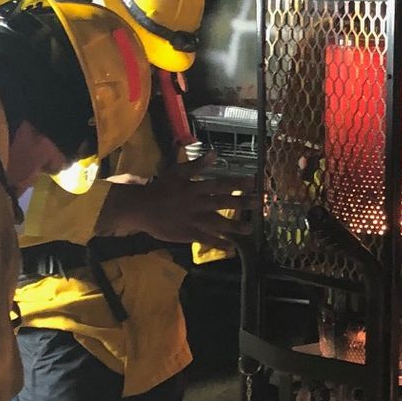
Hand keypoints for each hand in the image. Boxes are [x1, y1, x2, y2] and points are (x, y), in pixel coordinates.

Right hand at [99, 167, 250, 251]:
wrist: (142, 208)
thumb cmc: (160, 188)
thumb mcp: (177, 172)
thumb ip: (197, 164)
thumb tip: (215, 153)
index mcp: (196, 188)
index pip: (220, 184)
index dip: (237, 184)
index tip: (253, 182)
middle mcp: (198, 203)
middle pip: (223, 203)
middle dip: (242, 203)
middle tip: (259, 204)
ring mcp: (194, 220)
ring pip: (218, 223)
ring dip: (235, 226)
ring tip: (250, 229)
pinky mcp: (188, 233)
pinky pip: (206, 239)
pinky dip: (219, 243)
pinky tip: (231, 247)